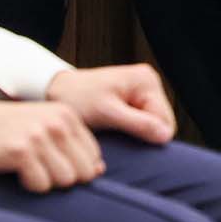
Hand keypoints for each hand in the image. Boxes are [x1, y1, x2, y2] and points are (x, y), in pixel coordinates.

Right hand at [0, 97, 104, 191]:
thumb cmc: (10, 129)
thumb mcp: (46, 127)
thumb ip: (74, 145)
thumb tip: (99, 170)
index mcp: (68, 116)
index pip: (94, 158)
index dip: (77, 169)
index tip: (54, 164)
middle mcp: (58, 124)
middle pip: (83, 173)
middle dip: (64, 178)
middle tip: (40, 168)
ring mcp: (40, 136)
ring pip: (64, 181)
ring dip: (46, 181)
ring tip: (28, 167)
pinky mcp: (22, 151)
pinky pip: (41, 185)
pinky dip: (29, 184)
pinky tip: (16, 170)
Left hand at [47, 64, 176, 143]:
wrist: (54, 90)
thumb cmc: (76, 98)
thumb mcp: (107, 113)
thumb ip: (138, 124)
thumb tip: (166, 136)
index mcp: (146, 81)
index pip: (165, 121)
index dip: (148, 137)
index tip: (124, 139)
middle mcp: (149, 83)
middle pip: (161, 123)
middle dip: (142, 134)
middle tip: (117, 136)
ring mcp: (142, 91)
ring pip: (152, 125)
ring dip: (136, 133)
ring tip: (113, 131)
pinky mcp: (134, 100)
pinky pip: (142, 122)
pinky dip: (130, 130)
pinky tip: (114, 129)